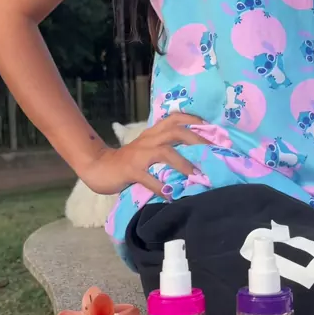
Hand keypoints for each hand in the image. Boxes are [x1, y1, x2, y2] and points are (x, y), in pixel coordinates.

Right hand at [80, 114, 208, 195]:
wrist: (98, 167)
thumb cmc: (128, 161)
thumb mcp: (148, 148)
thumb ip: (166, 147)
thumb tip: (195, 157)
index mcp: (153, 132)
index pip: (175, 118)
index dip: (194, 120)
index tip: (213, 128)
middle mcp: (148, 139)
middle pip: (176, 132)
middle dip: (197, 141)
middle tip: (215, 153)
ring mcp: (139, 154)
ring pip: (165, 152)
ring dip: (184, 163)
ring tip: (198, 175)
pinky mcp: (131, 170)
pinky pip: (148, 178)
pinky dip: (161, 188)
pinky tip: (172, 196)